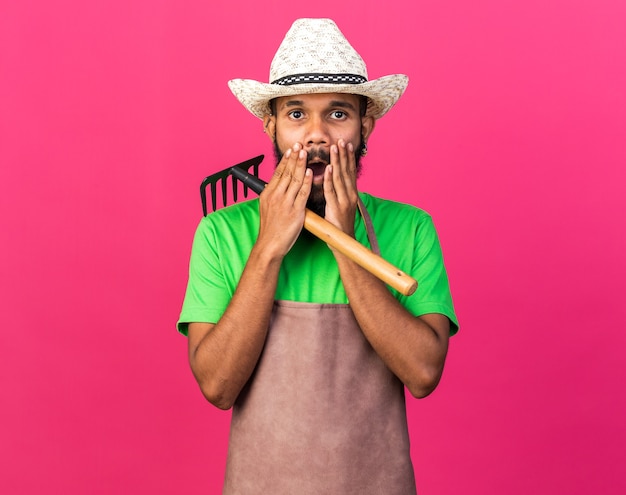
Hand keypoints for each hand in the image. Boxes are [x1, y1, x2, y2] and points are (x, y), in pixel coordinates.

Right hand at [256, 143, 311, 258]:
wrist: (270, 245)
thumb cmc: (271, 228)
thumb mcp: (267, 208)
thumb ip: (274, 195)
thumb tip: (278, 185)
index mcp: (268, 194)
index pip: (278, 172)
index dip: (285, 160)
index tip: (291, 150)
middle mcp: (275, 196)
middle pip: (286, 172)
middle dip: (294, 157)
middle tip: (300, 145)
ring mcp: (285, 203)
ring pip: (294, 179)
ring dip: (300, 164)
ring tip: (305, 152)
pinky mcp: (295, 211)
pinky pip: (301, 193)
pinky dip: (306, 181)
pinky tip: (310, 172)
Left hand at [323, 139, 357, 236]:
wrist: (344, 241)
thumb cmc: (340, 223)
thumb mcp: (342, 204)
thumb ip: (339, 192)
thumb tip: (334, 180)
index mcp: (351, 193)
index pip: (350, 171)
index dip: (348, 157)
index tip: (346, 144)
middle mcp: (350, 195)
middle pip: (346, 171)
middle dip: (343, 155)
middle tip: (340, 140)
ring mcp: (344, 201)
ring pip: (340, 177)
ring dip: (337, 162)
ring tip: (334, 148)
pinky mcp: (336, 208)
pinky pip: (332, 191)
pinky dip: (329, 179)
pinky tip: (328, 168)